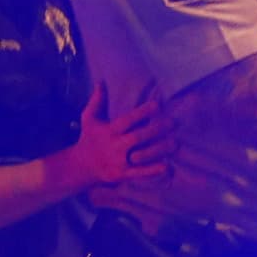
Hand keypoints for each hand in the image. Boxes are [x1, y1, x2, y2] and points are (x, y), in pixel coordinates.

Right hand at [57, 81, 175, 199]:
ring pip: (141, 155)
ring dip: (159, 149)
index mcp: (108, 131)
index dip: (142, 113)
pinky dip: (152, 171)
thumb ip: (97, 100)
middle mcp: (114, 146)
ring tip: (175, 142)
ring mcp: (118, 162)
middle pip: (137, 137)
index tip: (157, 105)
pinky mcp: (122, 175)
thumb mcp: (89, 118)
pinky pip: (139, 173)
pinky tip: (167, 166)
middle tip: (172, 123)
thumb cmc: (89, 137)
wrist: (80, 166)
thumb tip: (101, 81)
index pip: (127, 120)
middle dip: (155, 130)